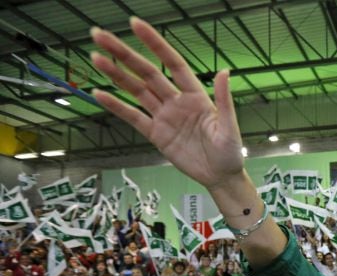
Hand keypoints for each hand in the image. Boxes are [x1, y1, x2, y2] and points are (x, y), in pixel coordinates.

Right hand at [90, 18, 243, 189]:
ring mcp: (164, 117)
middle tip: (100, 35)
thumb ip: (224, 101)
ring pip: (136, 91)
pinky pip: (133, 117)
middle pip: (147, 73)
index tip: (135, 24)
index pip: (172, 64)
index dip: (155, 44)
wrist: (220, 178)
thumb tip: (224, 72)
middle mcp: (176, 102)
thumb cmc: (230, 152)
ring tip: (96, 57)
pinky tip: (99, 94)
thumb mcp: (229, 128)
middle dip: (124, 54)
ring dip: (116, 75)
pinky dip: (116, 106)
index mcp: (195, 95)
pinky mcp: (156, 134)